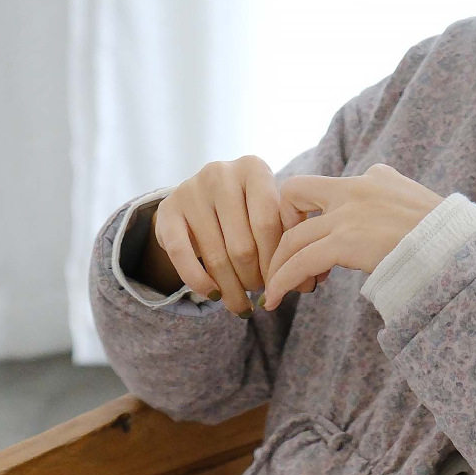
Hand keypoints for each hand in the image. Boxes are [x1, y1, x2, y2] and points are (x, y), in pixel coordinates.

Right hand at [143, 156, 325, 316]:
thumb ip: (287, 240)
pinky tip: (214, 296)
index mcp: (254, 168)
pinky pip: (182, 255)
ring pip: (216, 256)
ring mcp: (191, 189)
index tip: (283, 284)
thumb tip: (307, 284)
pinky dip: (200, 282)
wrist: (201, 200)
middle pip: (242, 245)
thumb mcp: (270, 215)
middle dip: (256, 279)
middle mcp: (220, 173)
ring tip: (242, 305)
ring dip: (231, 289)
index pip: (268, 225)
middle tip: (262, 295)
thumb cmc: (248, 212)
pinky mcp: (167, 210)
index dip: (276, 262)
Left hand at [261, 165, 443, 309]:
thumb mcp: (419, 210)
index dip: (309, 214)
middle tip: (287, 263)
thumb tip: (391, 230)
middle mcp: (356, 187)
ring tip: (274, 291)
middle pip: (294, 195)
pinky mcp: (346, 240)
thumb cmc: (449, 241)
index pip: (326, 186)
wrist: (461, 248)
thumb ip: (396, 210)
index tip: (315, 245)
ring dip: (279, 265)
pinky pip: (300, 261)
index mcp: (375, 177)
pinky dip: (282, 280)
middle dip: (283, 230)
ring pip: (293, 236)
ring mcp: (349, 213)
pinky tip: (275, 298)